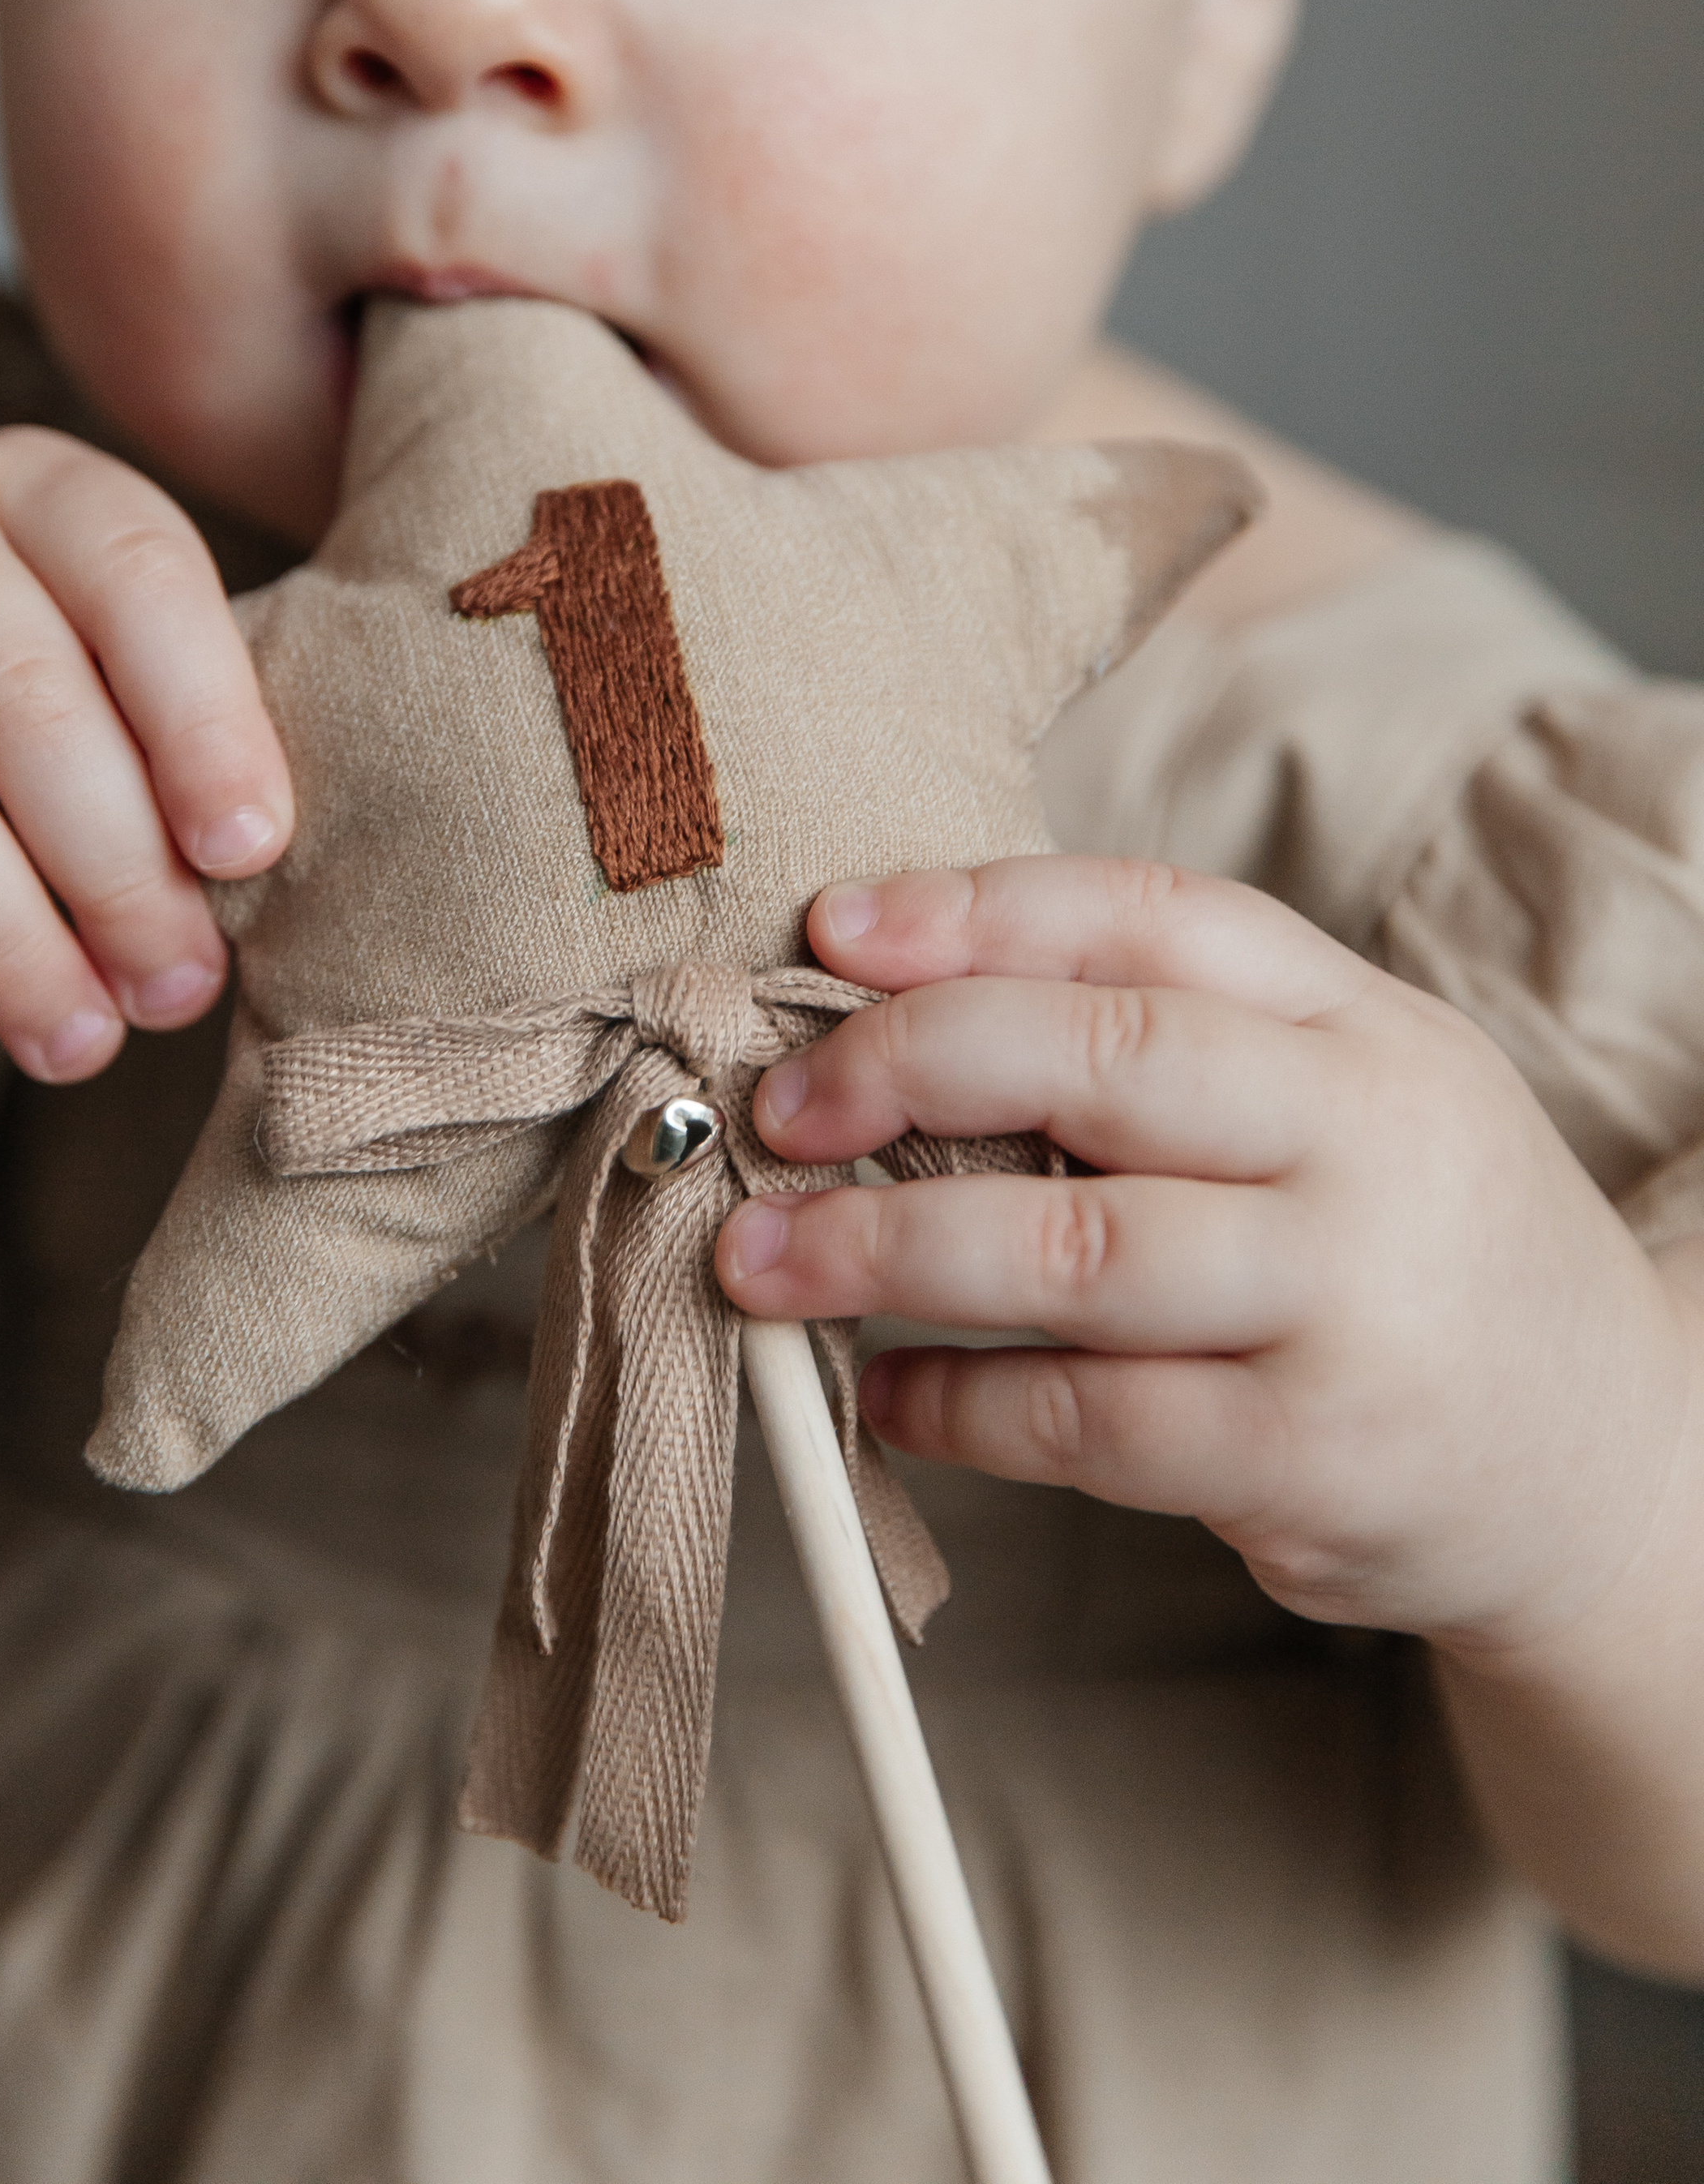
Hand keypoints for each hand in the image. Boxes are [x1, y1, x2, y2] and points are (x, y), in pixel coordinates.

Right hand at [0, 430, 291, 1098]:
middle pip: (18, 696)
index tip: (248, 852)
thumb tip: (237, 884)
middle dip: (114, 868)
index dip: (203, 720)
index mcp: (35, 487)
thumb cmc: (11, 677)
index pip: (136, 578)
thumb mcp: (105, 656)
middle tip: (174, 991)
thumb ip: (172, 739)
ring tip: (76, 1045)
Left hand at [716, 856, 1694, 1657]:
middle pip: (1106, 1057)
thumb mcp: (1349, 1098)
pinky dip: (961, 1407)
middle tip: (779, 1107)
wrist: (1607, 1462)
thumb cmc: (1411, 1249)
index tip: (830, 929)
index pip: (1153, 914)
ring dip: (887, 1248)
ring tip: (766, 1258)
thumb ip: (1172, 1046)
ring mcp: (1349, 1304)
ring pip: (1076, 1249)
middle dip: (908, 1062)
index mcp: (1361, 1023)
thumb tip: (892, 1016)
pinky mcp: (1317, 1461)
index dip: (976, 910)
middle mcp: (1368, 1141)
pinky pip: (1092, 1424)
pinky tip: (889, 1393)